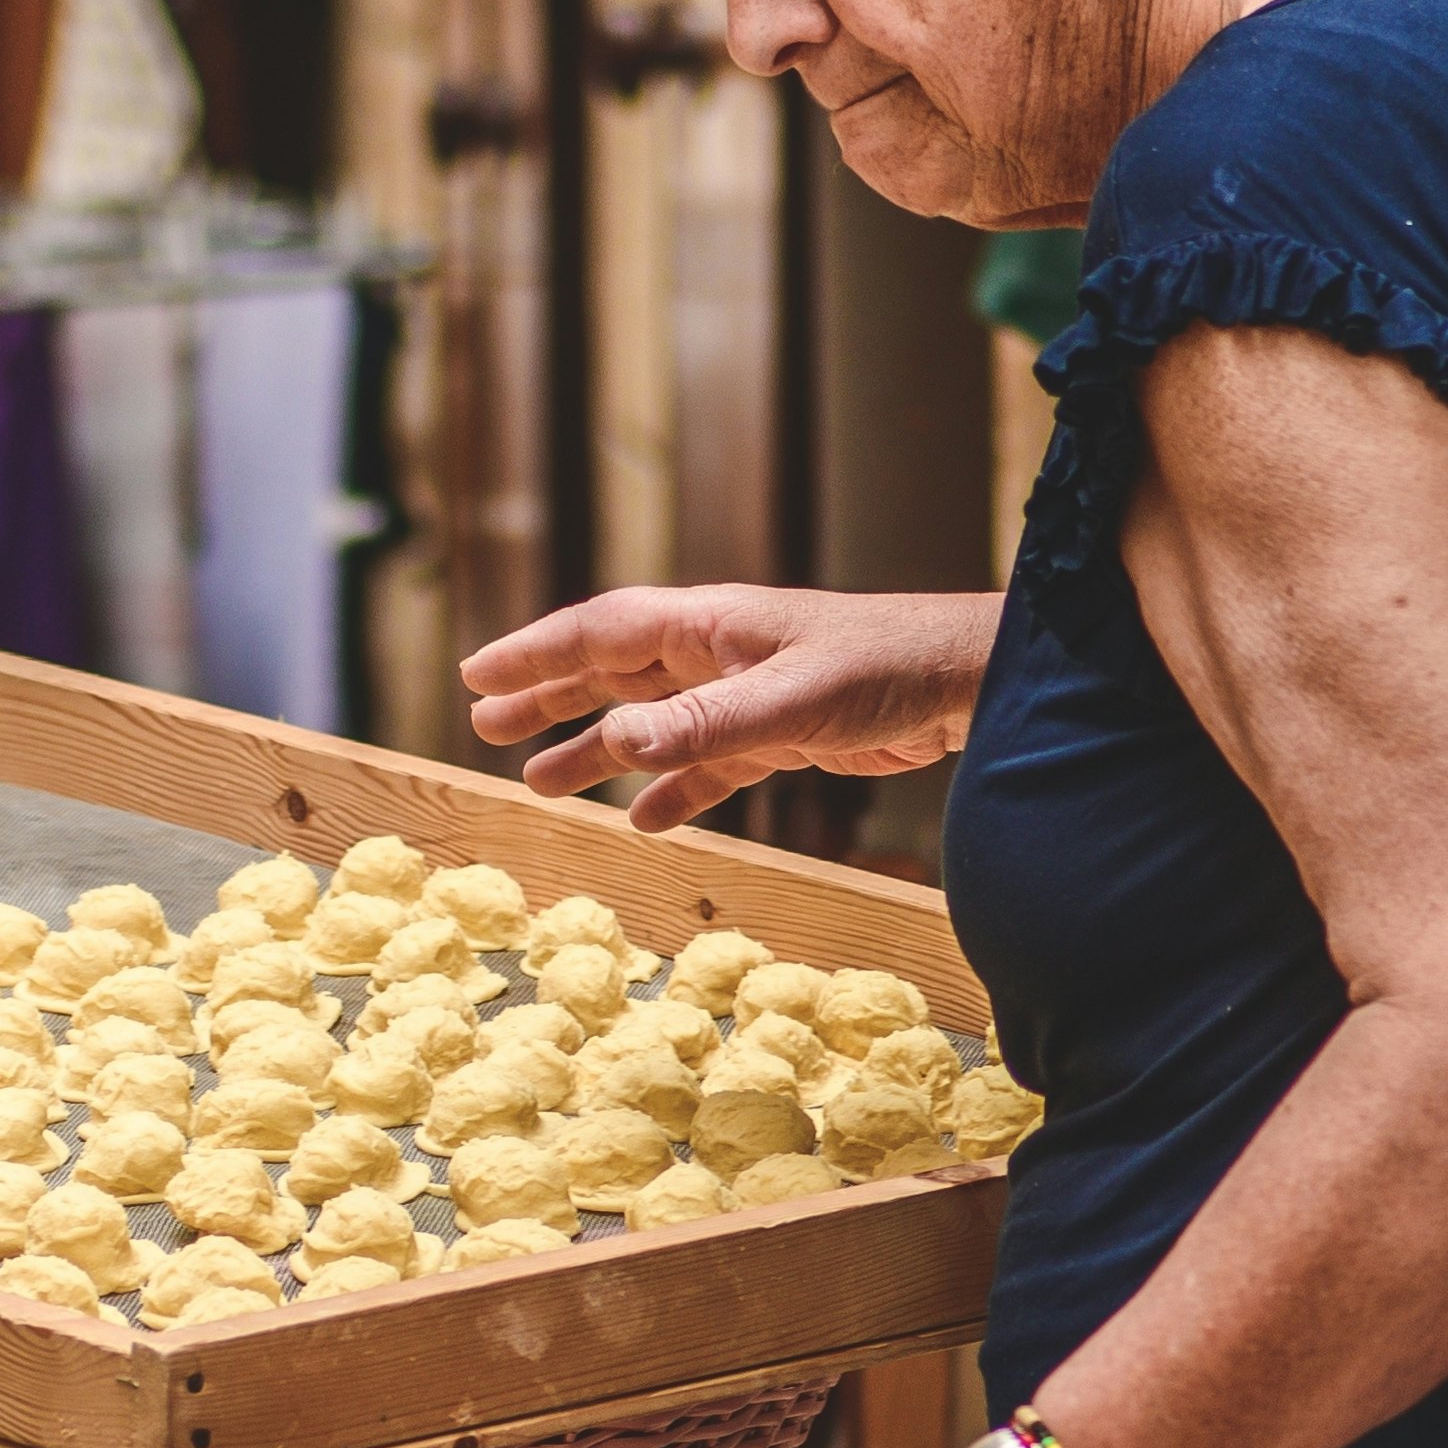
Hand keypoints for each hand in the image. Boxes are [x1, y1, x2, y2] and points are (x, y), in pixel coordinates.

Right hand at [460, 581, 997, 827]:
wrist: (970, 682)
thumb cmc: (885, 668)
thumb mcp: (788, 700)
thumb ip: (702, 726)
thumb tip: (615, 745)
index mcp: (708, 626)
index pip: (599, 633)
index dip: (535, 654)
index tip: (477, 677)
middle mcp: (716, 653)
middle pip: (612, 672)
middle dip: (548, 697)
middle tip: (485, 725)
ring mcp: (746, 693)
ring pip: (651, 723)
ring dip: (597, 751)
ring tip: (542, 783)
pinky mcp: (781, 733)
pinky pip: (707, 764)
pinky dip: (673, 790)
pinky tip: (646, 821)